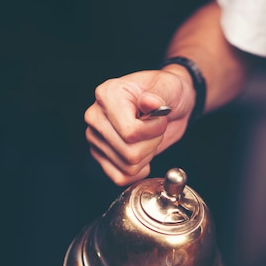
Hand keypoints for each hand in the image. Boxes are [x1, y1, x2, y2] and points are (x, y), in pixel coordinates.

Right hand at [84, 69, 195, 185]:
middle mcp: (96, 117)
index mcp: (107, 95)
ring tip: (147, 138)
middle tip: (154, 128)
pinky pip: (120, 177)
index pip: (130, 132)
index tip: (160, 118)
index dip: (153, 131)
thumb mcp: (168, 87)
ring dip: (146, 156)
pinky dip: (137, 171)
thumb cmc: (167, 93)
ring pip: (127, 167)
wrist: (168, 104)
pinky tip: (143, 155)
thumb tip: (149, 102)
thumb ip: (158, 94)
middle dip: (151, 144)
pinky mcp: (101, 156)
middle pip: (129, 153)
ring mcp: (96, 138)